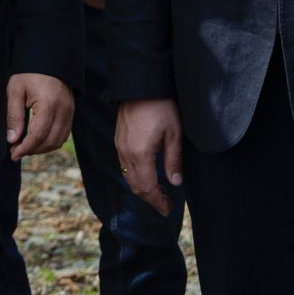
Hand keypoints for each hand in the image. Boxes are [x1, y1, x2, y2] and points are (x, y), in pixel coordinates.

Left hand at [5, 73, 74, 159]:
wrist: (50, 58)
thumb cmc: (30, 72)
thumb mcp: (16, 90)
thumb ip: (14, 116)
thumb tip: (12, 139)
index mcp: (48, 105)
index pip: (37, 136)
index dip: (25, 148)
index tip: (13, 154)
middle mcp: (63, 111)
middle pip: (49, 141)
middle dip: (32, 150)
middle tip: (16, 151)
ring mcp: (69, 112)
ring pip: (58, 140)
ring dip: (42, 148)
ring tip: (26, 147)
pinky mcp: (71, 112)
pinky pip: (64, 134)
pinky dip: (51, 141)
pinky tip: (38, 140)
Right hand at [115, 98, 183, 215]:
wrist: (141, 84)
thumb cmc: (161, 106)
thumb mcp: (174, 134)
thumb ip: (174, 160)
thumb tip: (175, 183)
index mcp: (140, 154)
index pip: (147, 188)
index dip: (158, 202)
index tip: (168, 210)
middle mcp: (125, 153)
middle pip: (135, 185)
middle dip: (150, 198)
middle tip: (165, 205)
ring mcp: (119, 145)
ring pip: (127, 176)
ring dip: (142, 187)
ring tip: (158, 191)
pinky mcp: (119, 138)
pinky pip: (124, 164)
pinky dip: (135, 175)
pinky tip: (147, 173)